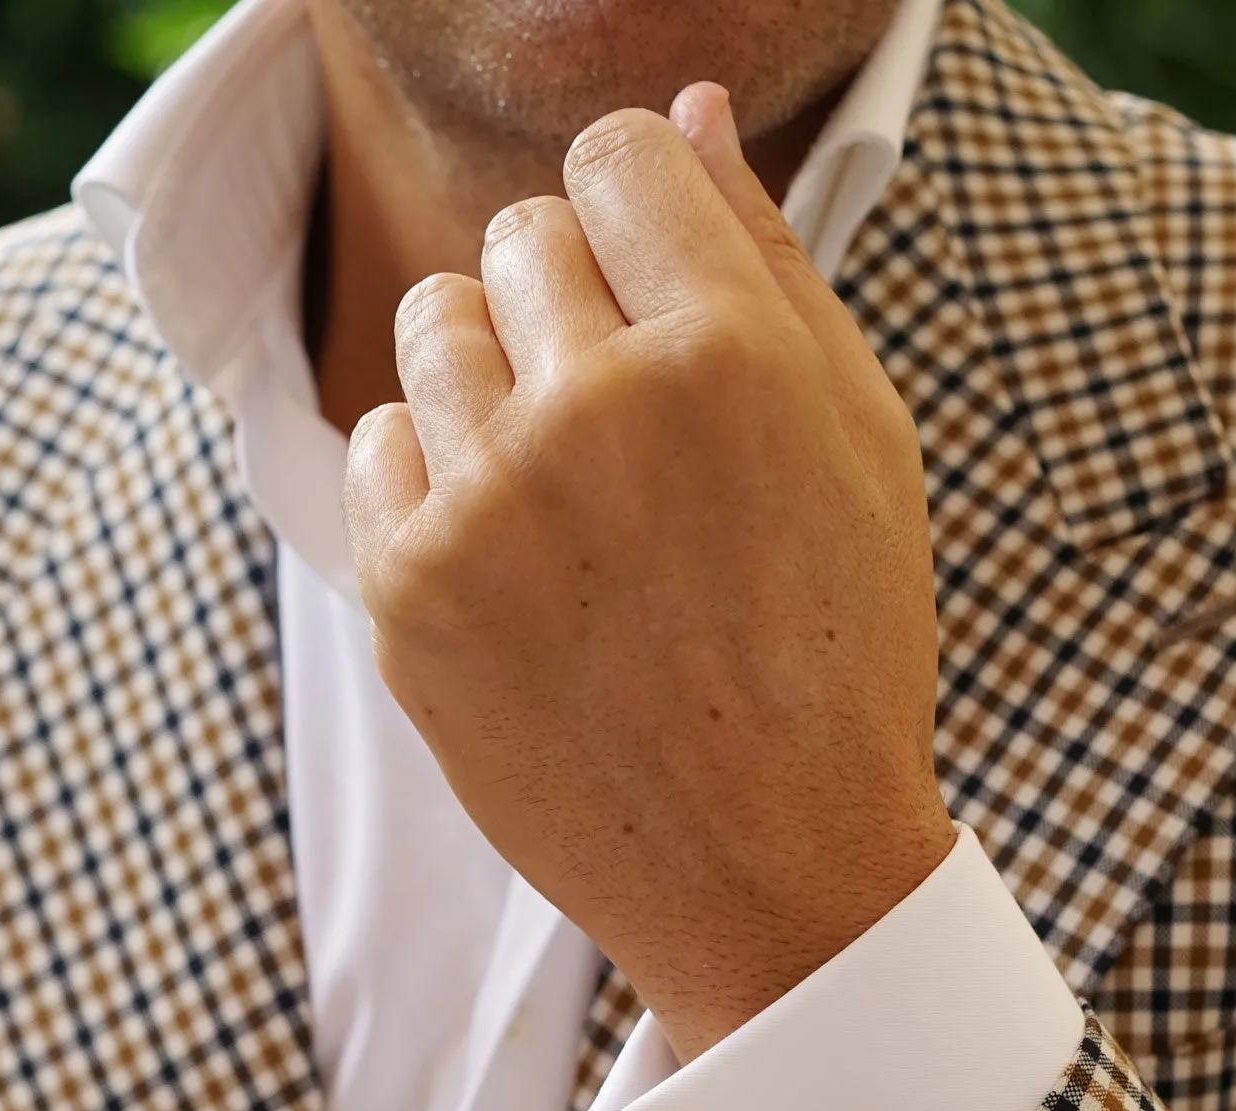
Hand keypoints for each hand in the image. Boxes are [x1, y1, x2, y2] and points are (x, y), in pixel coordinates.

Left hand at [343, 80, 954, 1066]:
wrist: (772, 875)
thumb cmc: (836, 655)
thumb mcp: (858, 441)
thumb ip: (769, 260)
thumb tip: (687, 109)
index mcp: (728, 349)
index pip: (618, 156)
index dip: (637, 213)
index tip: (653, 291)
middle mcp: (596, 409)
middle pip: (520, 235)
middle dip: (568, 303)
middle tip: (627, 433)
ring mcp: (490, 504)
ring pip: (433, 324)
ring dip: (490, 379)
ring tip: (566, 491)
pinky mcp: (411, 593)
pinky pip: (377, 446)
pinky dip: (433, 482)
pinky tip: (515, 559)